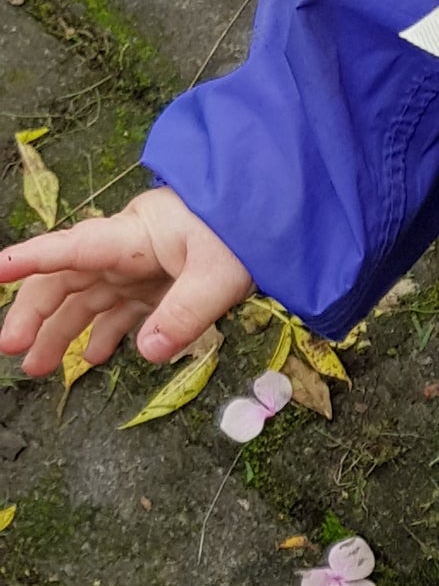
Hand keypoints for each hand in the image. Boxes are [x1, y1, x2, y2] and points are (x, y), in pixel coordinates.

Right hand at [0, 187, 251, 376]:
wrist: (266, 216)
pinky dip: (105, 334)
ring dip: (61, 333)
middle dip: (34, 315)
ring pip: (86, 301)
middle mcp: (123, 253)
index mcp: (130, 238)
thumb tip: (147, 352)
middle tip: (12, 349)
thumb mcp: (220, 274)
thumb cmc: (240, 234)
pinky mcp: (155, 286)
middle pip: (65, 281)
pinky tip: (91, 359)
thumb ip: (185, 313)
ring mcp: (137, 270)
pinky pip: (119, 312)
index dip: (30, 261)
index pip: (70, 249)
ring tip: (39, 368)